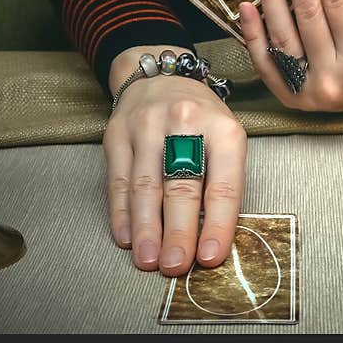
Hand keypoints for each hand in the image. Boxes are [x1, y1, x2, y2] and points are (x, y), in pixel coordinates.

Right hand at [103, 45, 246, 275]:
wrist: (160, 76)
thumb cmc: (201, 118)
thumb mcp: (226, 138)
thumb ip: (221, 182)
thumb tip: (210, 238)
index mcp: (223, 129)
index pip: (223, 185)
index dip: (217, 224)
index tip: (210, 256)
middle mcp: (184, 123)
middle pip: (181, 187)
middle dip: (178, 232)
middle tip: (176, 265)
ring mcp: (146, 127)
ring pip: (146, 187)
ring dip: (147, 229)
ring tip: (149, 260)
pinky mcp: (117, 134)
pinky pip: (118, 180)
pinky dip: (122, 213)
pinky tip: (127, 237)